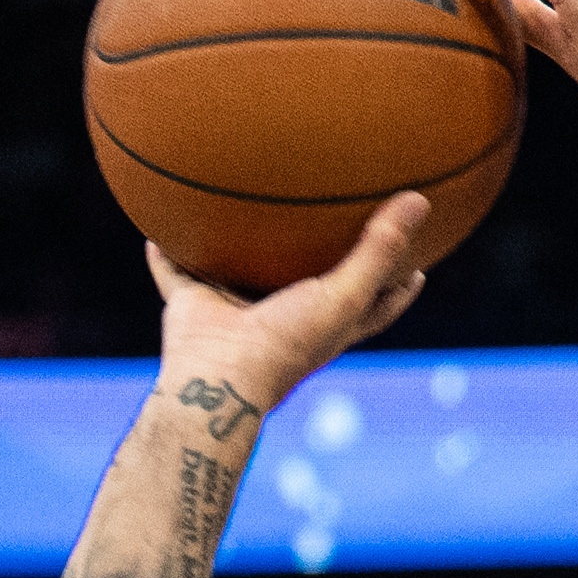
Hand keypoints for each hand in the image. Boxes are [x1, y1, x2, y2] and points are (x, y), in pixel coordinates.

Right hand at [149, 190, 429, 408]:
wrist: (220, 378)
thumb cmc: (288, 344)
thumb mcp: (343, 296)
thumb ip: (379, 251)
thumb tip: (420, 199)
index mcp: (323, 325)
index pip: (370, 304)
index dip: (394, 287)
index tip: (417, 265)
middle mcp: (281, 317)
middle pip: (304, 284)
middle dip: (314, 259)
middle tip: (332, 220)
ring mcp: (235, 312)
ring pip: (237, 274)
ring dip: (236, 251)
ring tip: (240, 210)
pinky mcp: (193, 306)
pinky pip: (175, 272)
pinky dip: (165, 254)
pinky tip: (157, 225)